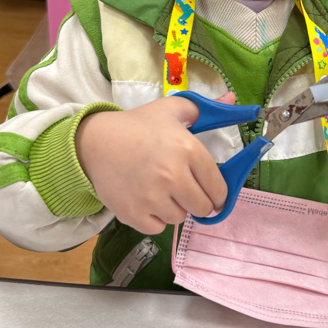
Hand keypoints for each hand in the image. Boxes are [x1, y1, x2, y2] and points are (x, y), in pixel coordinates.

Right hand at [75, 93, 235, 234]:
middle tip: (187, 191)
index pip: (218, 187)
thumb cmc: (138, 126)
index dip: (218, 193)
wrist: (95, 142)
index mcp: (187, 150)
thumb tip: (232, 98)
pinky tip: (148, 201)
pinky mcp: (133, 214)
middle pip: (203, 207)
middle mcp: (172, 176)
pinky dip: (155, 219)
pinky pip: (158, 228)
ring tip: (163, 191)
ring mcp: (152, 197)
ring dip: (176, 209)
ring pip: (180, 218)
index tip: (213, 193)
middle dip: (199, 201)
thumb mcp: (173, 109)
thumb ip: (206, 109)